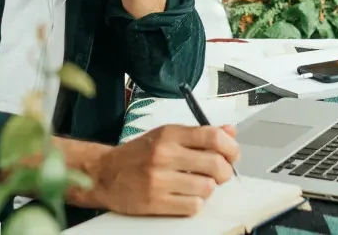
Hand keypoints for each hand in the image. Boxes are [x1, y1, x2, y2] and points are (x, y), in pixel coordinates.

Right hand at [90, 124, 239, 216]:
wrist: (105, 173)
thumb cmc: (138, 154)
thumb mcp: (166, 135)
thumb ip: (198, 134)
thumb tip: (230, 131)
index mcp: (169, 134)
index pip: (212, 135)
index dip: (230, 146)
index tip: (232, 153)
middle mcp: (165, 154)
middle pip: (215, 163)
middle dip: (225, 171)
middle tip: (220, 173)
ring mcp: (160, 180)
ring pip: (207, 187)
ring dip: (208, 188)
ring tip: (198, 184)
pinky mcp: (156, 202)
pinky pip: (193, 206)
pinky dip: (195, 203)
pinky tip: (186, 196)